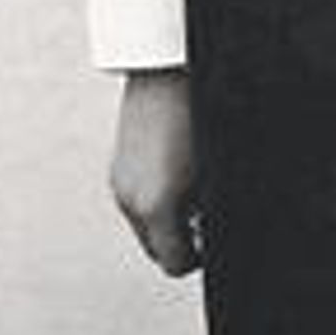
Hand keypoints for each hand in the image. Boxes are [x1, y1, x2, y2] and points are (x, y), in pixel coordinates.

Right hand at [110, 67, 202, 276]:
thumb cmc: (201, 116)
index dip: (199, 260)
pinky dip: (156, 202)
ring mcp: (121, 184)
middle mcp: (132, 201)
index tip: (214, 249)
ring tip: (198, 199)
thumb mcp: (215, 170)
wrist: (167, 71)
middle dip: (183, 244)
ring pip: (146, 227)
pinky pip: (137, 202)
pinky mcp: (118, 169)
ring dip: (170, 223)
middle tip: (209, 227)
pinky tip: (179, 178)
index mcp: (158, 206)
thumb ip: (213, 208)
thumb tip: (216, 232)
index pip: (175, 263)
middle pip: (157, 250)